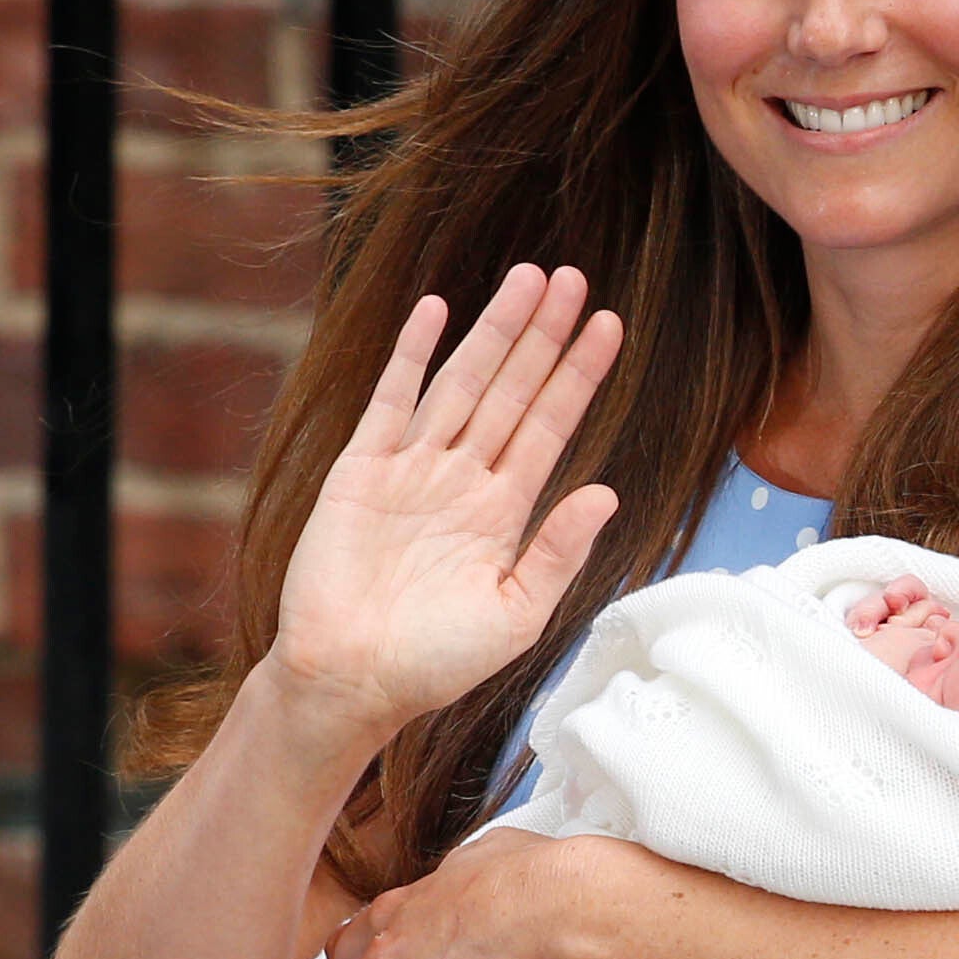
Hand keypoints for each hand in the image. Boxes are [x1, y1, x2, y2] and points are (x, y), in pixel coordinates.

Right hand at [269, 267, 626, 745]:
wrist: (349, 679)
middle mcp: (463, 480)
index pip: (551, 426)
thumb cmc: (434, 663)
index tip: (609, 326)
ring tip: (527, 280)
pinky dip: (412, 356)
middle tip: (573, 278)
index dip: (578, 375)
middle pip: (512, 390)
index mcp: (504, 512)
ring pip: (462, 382)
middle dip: (543, 335)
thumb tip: (607, 492)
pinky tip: (437, 309)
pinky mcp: (361, 470)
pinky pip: (392, 401)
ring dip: (493, 331)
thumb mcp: (516, 615)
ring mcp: (412, 470)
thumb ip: (559, 552)